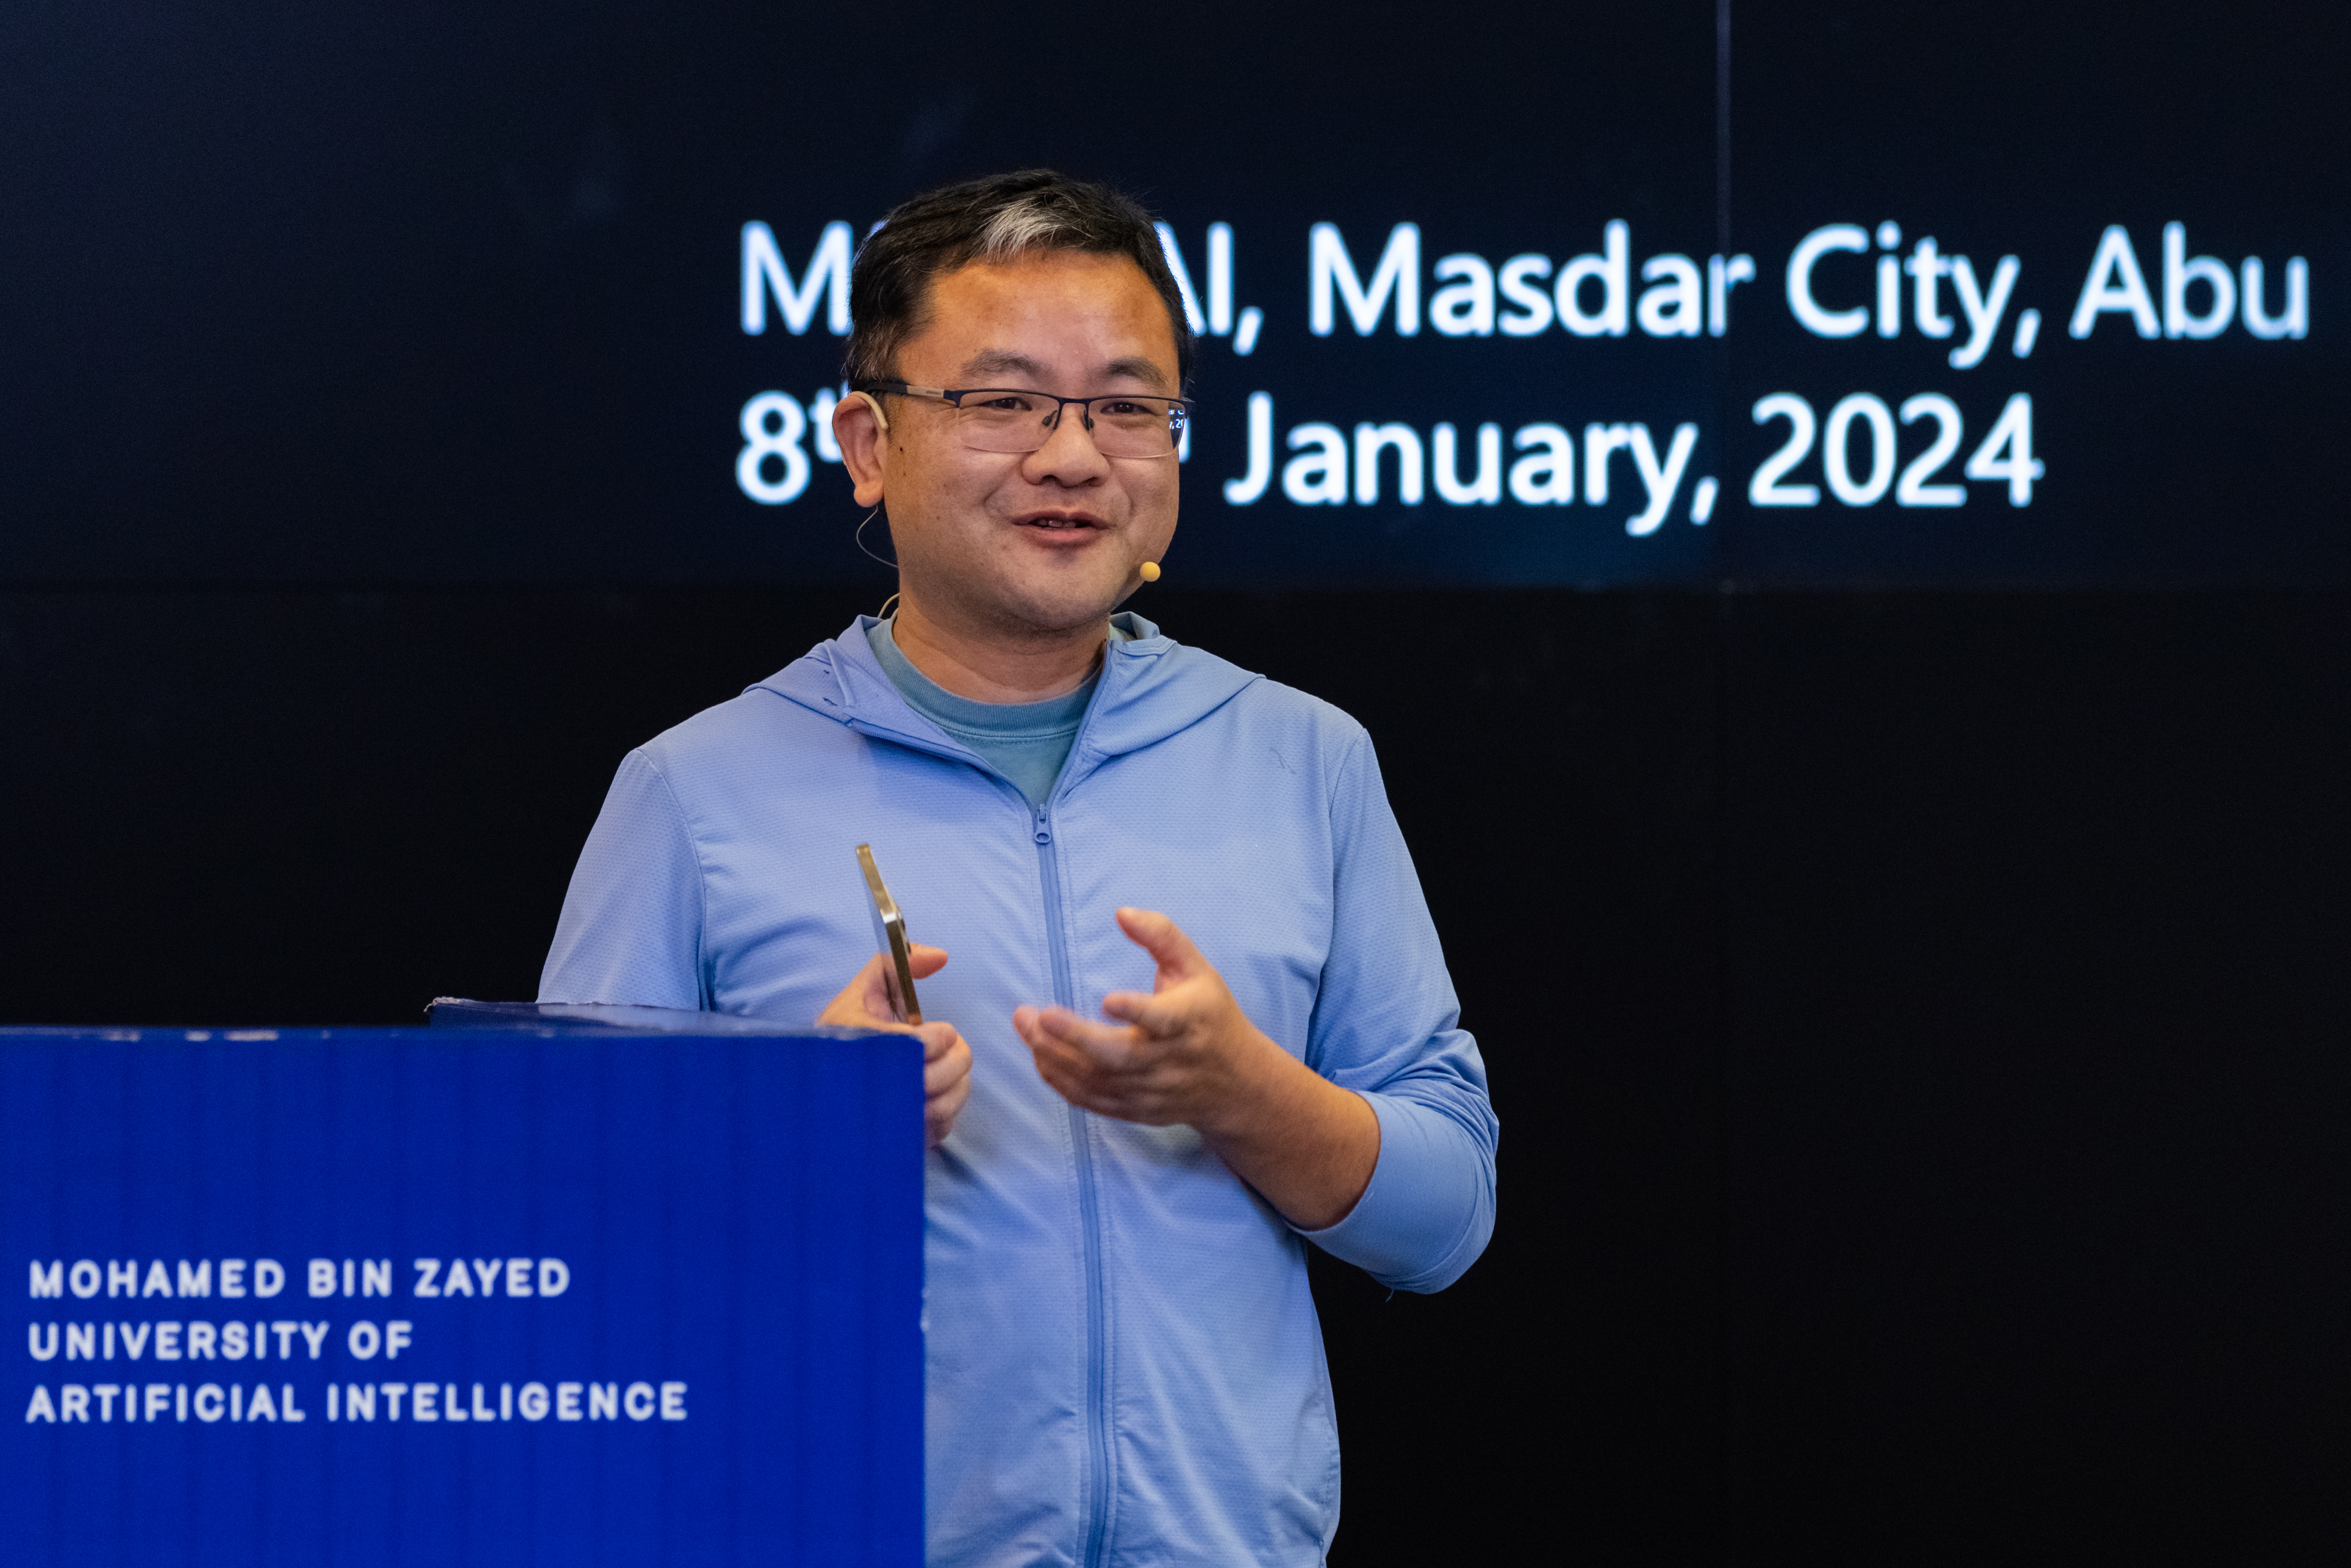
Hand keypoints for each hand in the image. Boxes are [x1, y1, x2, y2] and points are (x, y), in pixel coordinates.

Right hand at [818, 943, 971, 1148]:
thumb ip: (899, 964)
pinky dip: (948, 1111)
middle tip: (950, 1049)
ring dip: (956, 1086)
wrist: (818, 1085)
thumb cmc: (847, 1032)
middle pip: (934, 1079)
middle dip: (954, 1059)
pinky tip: (936, 1095)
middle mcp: (870, 1086)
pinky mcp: (897, 1138)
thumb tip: (940, 956)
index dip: (937, 1038)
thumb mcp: (866, 989)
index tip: (940, 1033)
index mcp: (860, 1042)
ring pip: (941, 1108)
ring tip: (947, 1071)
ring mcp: (884, 1117)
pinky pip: (939, 1130)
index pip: (915, 1046)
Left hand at [1013, 908, 1379, 1228]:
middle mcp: (1169, 1061)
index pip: (1162, 1020)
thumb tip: (1121, 912)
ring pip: (1099, 1081)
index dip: (1136, 1012)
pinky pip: (1094, 1102)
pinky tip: (1041, 1058)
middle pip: (1118, 1057)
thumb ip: (1162, 936)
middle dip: (1072, 1038)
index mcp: (1188, 1021)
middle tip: (1033, 1016)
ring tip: (1027, 1028)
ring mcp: (1152, 1091)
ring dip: (1056, 1058)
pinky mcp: (1138, 1110)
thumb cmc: (1210, 1015)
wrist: (1236, 1083)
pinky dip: (1063, 1083)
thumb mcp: (1197, 969)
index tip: (1107, 1000)